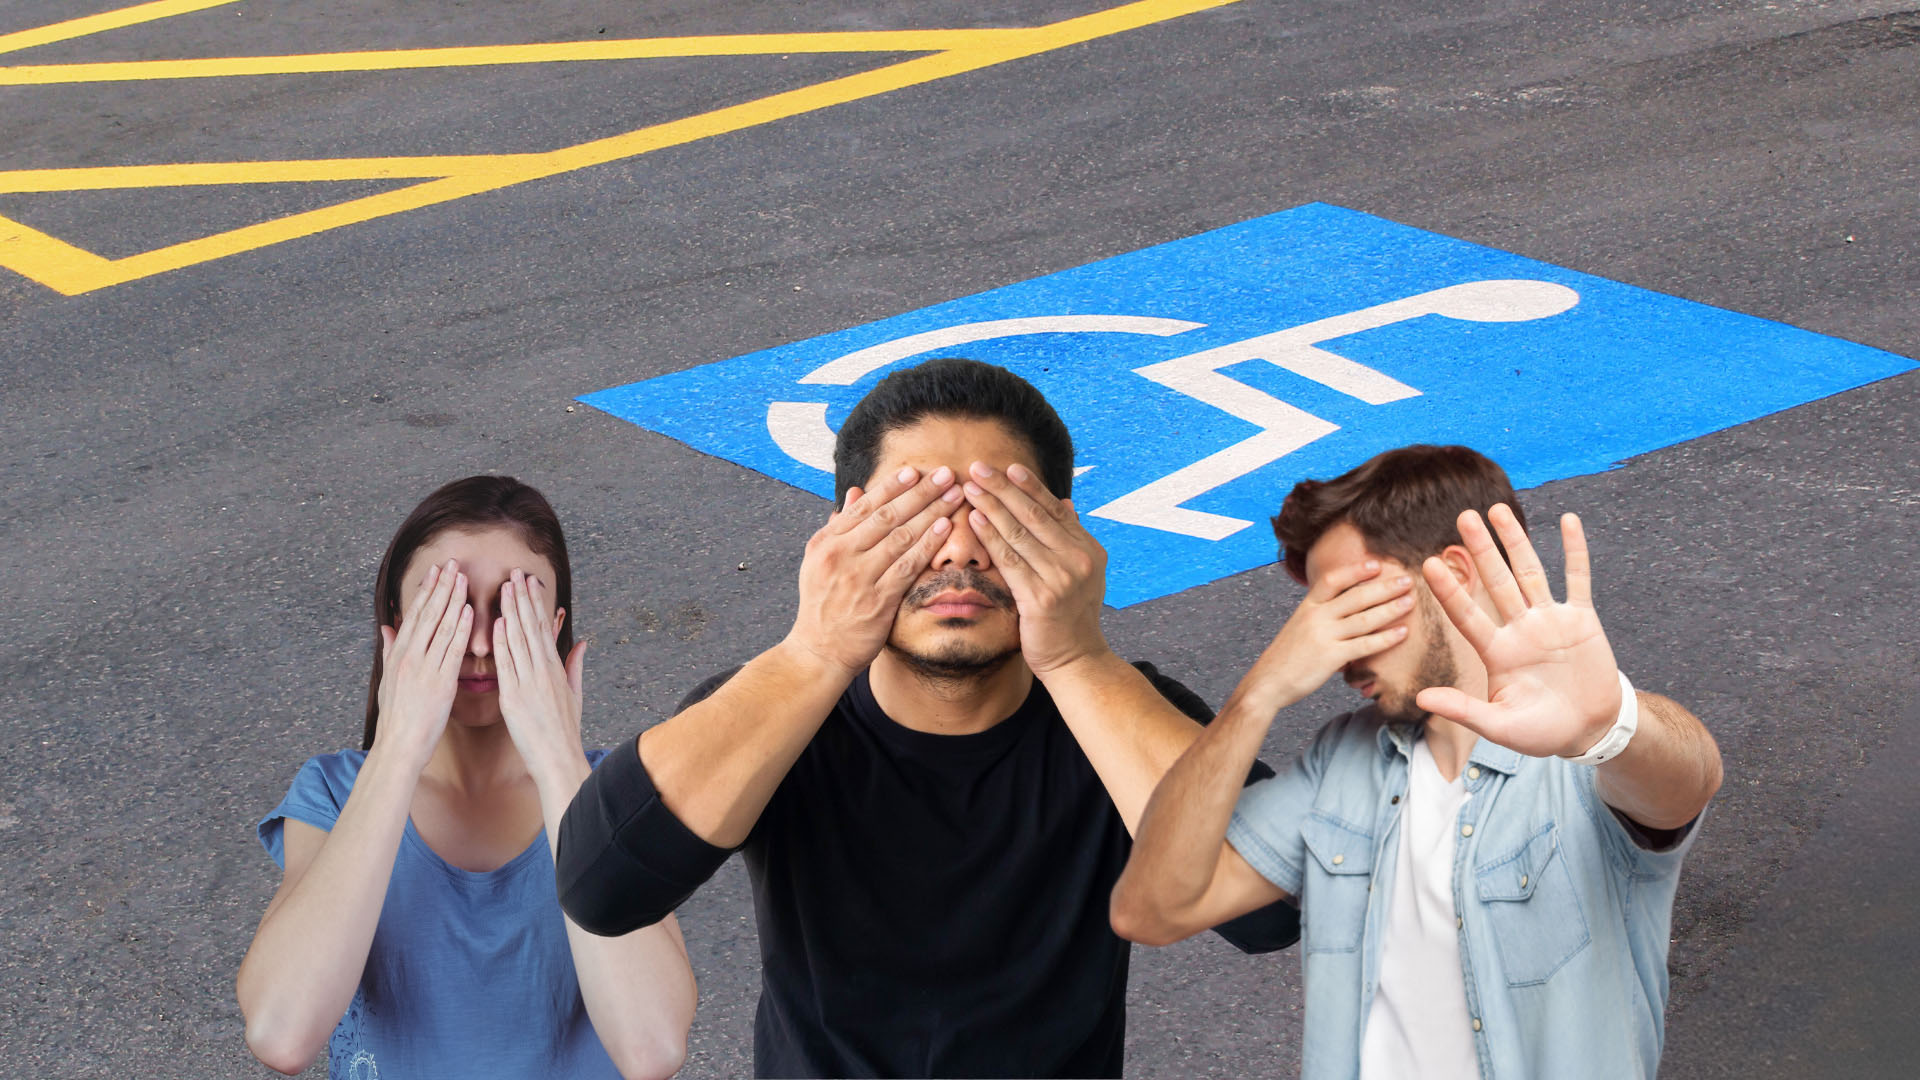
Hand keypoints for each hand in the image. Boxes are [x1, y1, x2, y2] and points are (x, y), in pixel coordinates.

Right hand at [373, 559, 471, 765]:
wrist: (399, 746)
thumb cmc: (396, 716)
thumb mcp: (387, 679)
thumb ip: (390, 649)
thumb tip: (388, 625)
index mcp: (399, 654)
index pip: (414, 614)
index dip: (426, 590)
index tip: (435, 570)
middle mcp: (410, 657)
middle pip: (427, 614)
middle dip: (441, 586)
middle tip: (452, 563)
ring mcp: (424, 668)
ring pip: (440, 627)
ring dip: (453, 599)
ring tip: (462, 577)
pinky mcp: (440, 682)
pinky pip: (451, 650)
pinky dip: (459, 628)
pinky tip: (468, 611)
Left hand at [493, 569, 586, 782]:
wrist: (558, 758)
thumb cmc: (565, 731)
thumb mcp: (576, 694)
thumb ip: (576, 665)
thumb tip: (583, 642)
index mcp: (556, 669)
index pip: (543, 628)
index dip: (536, 604)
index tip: (529, 583)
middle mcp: (543, 672)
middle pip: (531, 628)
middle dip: (523, 599)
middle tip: (516, 573)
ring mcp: (529, 683)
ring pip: (519, 640)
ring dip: (511, 612)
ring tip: (506, 588)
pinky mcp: (514, 697)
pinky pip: (507, 665)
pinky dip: (503, 643)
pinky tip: (498, 623)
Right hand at [786, 465, 962, 675]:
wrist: (819, 650)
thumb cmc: (823, 604)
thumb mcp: (819, 561)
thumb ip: (839, 526)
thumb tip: (857, 493)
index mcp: (827, 543)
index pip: (864, 507)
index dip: (892, 487)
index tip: (916, 471)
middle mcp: (841, 556)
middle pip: (887, 516)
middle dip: (920, 492)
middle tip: (946, 474)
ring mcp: (859, 578)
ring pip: (901, 537)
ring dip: (931, 513)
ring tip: (954, 496)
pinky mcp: (878, 600)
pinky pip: (908, 566)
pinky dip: (928, 545)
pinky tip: (945, 529)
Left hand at [962, 462, 1106, 674]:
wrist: (1076, 660)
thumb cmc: (1070, 616)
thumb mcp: (1081, 573)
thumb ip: (1070, 538)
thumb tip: (1066, 503)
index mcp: (1089, 549)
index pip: (1054, 509)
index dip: (1029, 486)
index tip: (1008, 467)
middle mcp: (1078, 559)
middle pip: (1035, 515)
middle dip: (1004, 488)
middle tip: (979, 467)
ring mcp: (1062, 578)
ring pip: (1019, 533)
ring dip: (992, 506)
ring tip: (970, 487)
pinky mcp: (1041, 598)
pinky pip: (1009, 559)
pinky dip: (990, 536)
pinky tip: (974, 519)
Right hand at [1239, 560, 1413, 710]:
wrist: (1268, 682)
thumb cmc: (1286, 656)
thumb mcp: (1299, 625)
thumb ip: (1320, 613)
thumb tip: (1343, 605)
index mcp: (1307, 606)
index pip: (1333, 580)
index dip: (1356, 571)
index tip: (1377, 564)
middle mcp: (1316, 617)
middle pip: (1356, 596)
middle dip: (1384, 586)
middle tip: (1407, 579)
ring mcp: (1324, 636)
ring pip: (1364, 619)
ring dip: (1391, 609)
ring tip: (1411, 601)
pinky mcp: (1331, 657)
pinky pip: (1365, 645)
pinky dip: (1386, 638)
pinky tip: (1402, 633)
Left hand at [1416, 505, 1621, 757]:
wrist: (1589, 730)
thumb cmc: (1541, 732)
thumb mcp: (1500, 725)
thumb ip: (1463, 710)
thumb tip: (1420, 699)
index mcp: (1497, 652)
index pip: (1466, 614)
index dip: (1449, 590)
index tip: (1427, 563)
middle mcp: (1519, 629)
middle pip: (1496, 581)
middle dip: (1480, 549)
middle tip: (1462, 516)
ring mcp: (1550, 620)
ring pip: (1530, 572)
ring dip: (1516, 541)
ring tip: (1498, 509)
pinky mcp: (1582, 620)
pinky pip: (1578, 578)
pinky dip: (1575, 550)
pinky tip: (1569, 520)